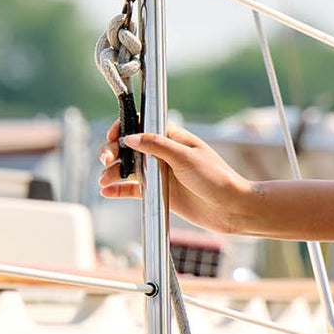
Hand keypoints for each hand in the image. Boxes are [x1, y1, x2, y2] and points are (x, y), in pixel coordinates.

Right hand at [100, 117, 256, 232]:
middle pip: (130, 148)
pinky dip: (119, 190)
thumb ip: (157, 146)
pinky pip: (133, 189)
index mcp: (172, 137)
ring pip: (128, 169)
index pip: (141, 126)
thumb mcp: (186, 157)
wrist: (230, 208)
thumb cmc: (216, 178)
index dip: (123, 129)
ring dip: (113, 172)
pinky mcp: (158, 192)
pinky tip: (107, 191)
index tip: (113, 136)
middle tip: (105, 160)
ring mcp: (160, 173)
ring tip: (104, 180)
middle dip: (113, 151)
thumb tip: (130, 138)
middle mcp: (163, 153)